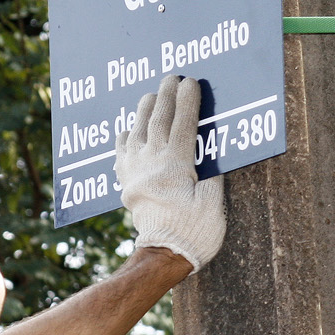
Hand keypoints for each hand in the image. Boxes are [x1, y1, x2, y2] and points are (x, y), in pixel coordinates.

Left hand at [115, 74, 225, 270]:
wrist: (162, 256)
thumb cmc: (193, 233)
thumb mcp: (213, 202)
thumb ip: (210, 173)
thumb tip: (209, 154)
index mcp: (175, 166)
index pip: (183, 124)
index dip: (188, 101)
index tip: (191, 81)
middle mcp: (151, 164)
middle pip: (158, 121)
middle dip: (166, 96)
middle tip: (172, 77)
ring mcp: (135, 173)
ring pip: (137, 132)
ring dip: (144, 110)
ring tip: (151, 94)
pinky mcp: (126, 185)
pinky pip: (121, 153)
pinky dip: (125, 137)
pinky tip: (128, 129)